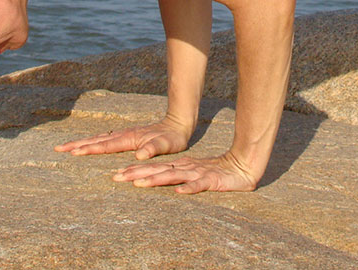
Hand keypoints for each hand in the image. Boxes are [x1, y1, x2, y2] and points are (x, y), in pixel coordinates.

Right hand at [54, 116, 191, 160]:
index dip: (90, 149)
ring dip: (82, 142)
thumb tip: (139, 156)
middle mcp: (124, 135)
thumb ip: (153, 149)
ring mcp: (124, 135)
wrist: (177, 123)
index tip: (74, 152)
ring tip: (67, 146)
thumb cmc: (173, 138)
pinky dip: (93, 142)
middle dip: (78, 144)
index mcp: (130, 139)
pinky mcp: (126, 137)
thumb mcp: (166, 145)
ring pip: (99, 138)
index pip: (106, 145)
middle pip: (96, 139)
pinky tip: (88, 145)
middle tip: (59, 148)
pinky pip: (105, 139)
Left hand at [112, 151, 257, 193]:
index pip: (154, 168)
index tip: (116, 175)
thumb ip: (175, 175)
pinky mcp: (211, 181)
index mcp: (180, 166)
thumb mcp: (191, 173)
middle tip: (116, 178)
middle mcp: (185, 168)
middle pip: (157, 170)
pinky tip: (179, 192)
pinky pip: (199, 186)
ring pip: (173, 176)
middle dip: (136, 174)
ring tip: (139, 184)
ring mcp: (197, 173)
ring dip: (155, 180)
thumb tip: (154, 178)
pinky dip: (188, 188)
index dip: (135, 171)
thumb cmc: (215, 173)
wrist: (242, 166)